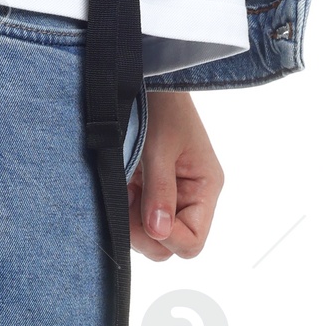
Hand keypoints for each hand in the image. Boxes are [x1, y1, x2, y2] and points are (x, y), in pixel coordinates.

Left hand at [128, 87, 223, 259]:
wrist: (148, 82)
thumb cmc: (163, 108)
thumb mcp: (160, 149)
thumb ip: (160, 192)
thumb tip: (160, 232)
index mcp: (205, 188)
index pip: (193, 241)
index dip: (169, 238)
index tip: (146, 220)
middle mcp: (190, 197)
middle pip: (170, 244)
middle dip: (145, 232)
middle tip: (125, 203)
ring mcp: (167, 196)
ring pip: (148, 233)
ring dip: (130, 218)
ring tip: (123, 185)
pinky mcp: (147, 191)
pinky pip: (135, 216)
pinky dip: (122, 207)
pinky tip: (119, 184)